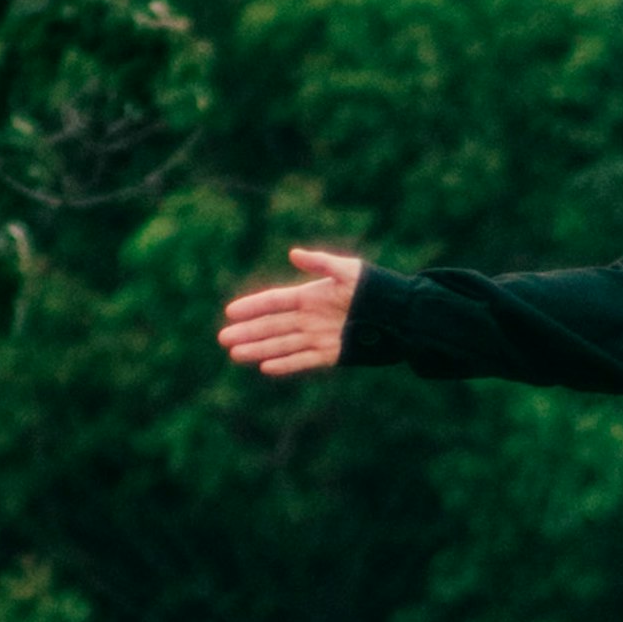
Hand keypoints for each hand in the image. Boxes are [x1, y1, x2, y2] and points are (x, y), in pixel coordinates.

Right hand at [217, 243, 364, 378]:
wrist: (398, 314)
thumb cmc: (374, 287)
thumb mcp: (347, 271)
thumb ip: (320, 263)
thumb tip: (292, 253)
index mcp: (309, 295)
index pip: (274, 301)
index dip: (253, 306)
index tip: (231, 312)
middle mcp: (309, 317)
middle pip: (272, 326)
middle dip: (248, 332)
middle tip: (224, 339)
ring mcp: (318, 336)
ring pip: (282, 344)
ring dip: (259, 349)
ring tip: (236, 354)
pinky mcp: (331, 354)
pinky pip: (303, 360)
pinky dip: (285, 364)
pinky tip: (266, 368)